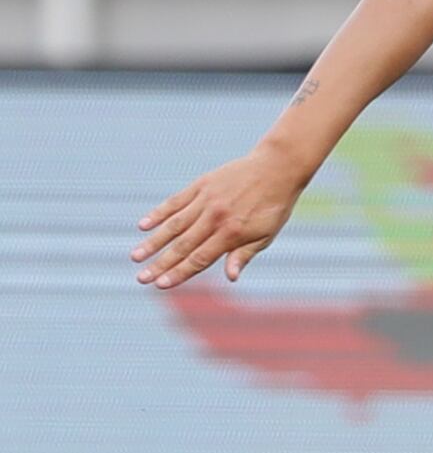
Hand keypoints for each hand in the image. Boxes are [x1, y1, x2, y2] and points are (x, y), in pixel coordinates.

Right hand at [133, 144, 309, 289]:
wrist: (277, 167)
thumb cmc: (274, 206)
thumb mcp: (266, 234)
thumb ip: (244, 255)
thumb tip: (231, 278)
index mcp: (231, 233)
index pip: (200, 258)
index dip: (180, 273)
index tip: (160, 284)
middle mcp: (215, 218)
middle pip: (182, 246)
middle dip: (160, 264)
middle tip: (141, 278)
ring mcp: (206, 200)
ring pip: (174, 225)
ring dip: (153, 242)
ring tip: (136, 256)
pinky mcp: (201, 185)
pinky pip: (175, 202)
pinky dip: (159, 213)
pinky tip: (143, 225)